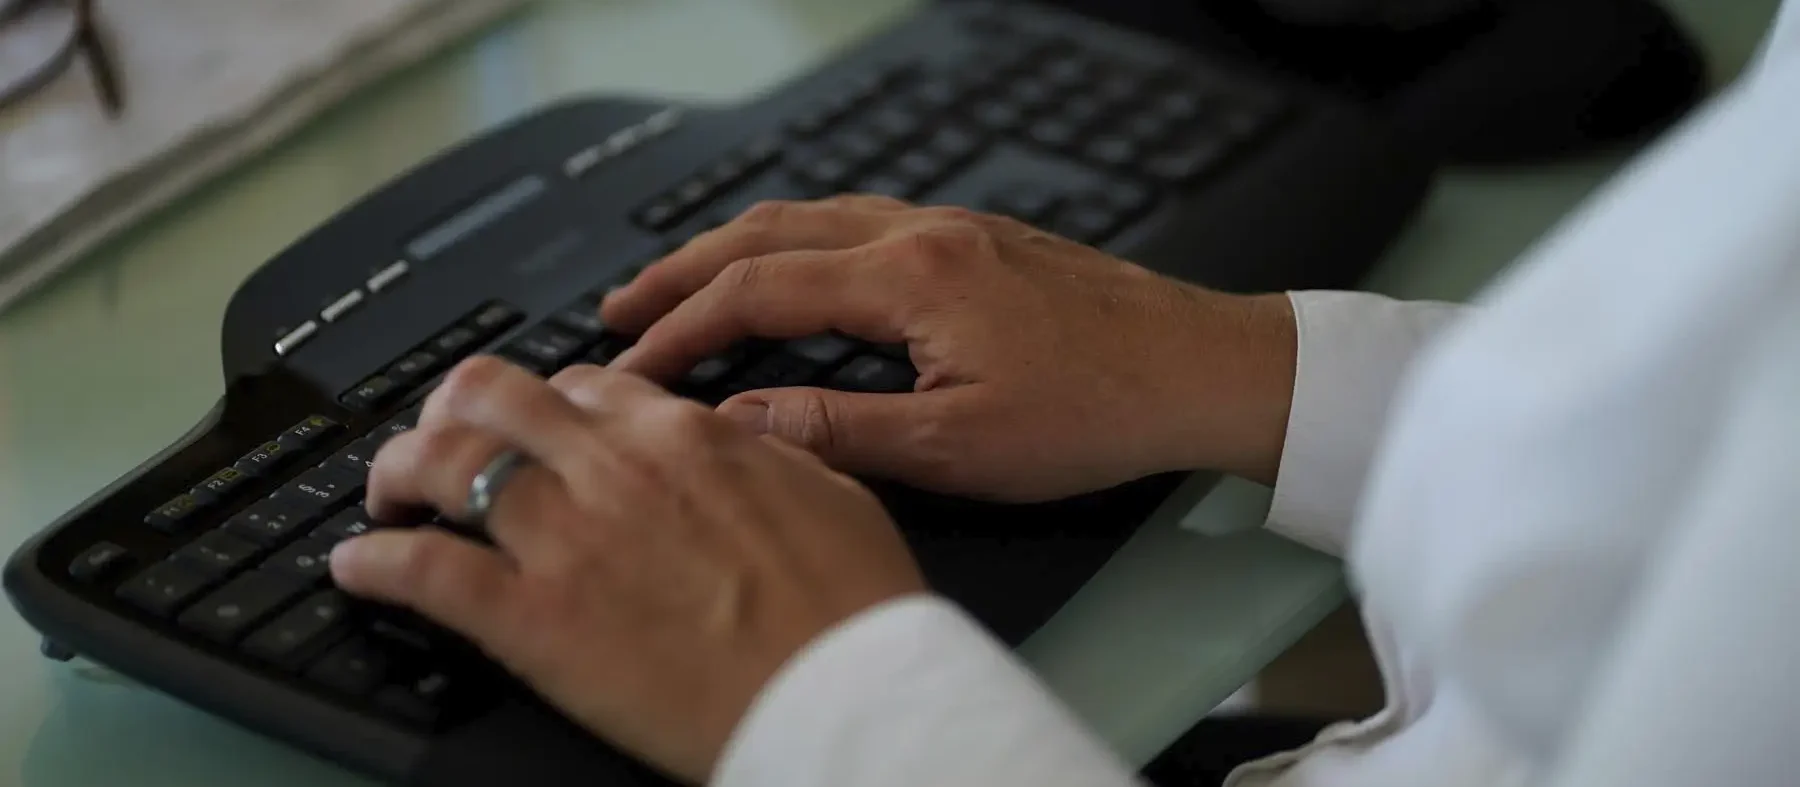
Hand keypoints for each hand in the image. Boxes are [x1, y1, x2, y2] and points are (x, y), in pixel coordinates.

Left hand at [329, 357, 925, 783]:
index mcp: (686, 435)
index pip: (585, 383)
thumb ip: (764, 453)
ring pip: (442, 463)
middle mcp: (614, 468)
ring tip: (388, 497)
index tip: (536, 425)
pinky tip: (358, 568)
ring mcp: (568, 539)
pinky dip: (376, 564)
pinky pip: (424, 572)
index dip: (547, 401)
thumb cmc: (853, 610)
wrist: (848, 696)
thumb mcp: (830, 491)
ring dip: (399, 472)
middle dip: (452, 410)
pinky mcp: (534, 620)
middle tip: (440, 441)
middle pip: (493, 397)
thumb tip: (738, 437)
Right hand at [603, 196, 1297, 499]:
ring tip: (685, 286)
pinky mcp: (978, 241)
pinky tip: (795, 273)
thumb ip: (841, 433)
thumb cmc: (1101, 411)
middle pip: (770, 234)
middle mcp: (924, 233)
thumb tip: (742, 425)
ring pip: (813, 218)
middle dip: (685, 271)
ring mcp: (953, 229)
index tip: (630, 366)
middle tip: (623, 308)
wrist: (1206, 369)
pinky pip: (858, 223)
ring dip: (738, 251)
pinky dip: (798, 246)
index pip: (758, 292)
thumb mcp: (961, 448)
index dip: (682, 331)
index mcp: (912, 277)